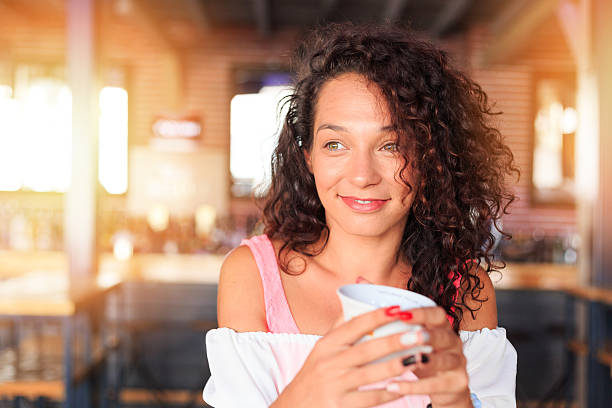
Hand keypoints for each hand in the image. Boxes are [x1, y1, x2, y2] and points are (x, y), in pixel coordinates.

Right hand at [271, 306, 429, 407]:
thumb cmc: (313, 375)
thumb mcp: (321, 349)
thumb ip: (341, 326)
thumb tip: (355, 296)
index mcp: (326, 344)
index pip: (354, 325)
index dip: (377, 316)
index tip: (399, 308)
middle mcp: (329, 363)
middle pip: (367, 349)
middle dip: (396, 340)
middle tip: (420, 333)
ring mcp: (334, 385)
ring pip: (371, 373)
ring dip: (398, 365)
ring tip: (420, 357)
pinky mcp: (340, 406)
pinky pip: (370, 399)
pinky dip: (389, 393)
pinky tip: (405, 387)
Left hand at [384, 306, 471, 407]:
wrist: (445, 389)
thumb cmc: (424, 359)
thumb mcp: (414, 343)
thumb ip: (399, 331)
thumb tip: (368, 317)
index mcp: (442, 328)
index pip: (437, 315)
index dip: (422, 313)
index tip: (401, 313)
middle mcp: (453, 343)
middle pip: (445, 336)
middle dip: (429, 335)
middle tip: (414, 336)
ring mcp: (457, 364)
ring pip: (445, 361)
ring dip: (426, 361)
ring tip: (406, 362)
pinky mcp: (456, 384)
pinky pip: (436, 385)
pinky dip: (413, 387)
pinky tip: (394, 386)